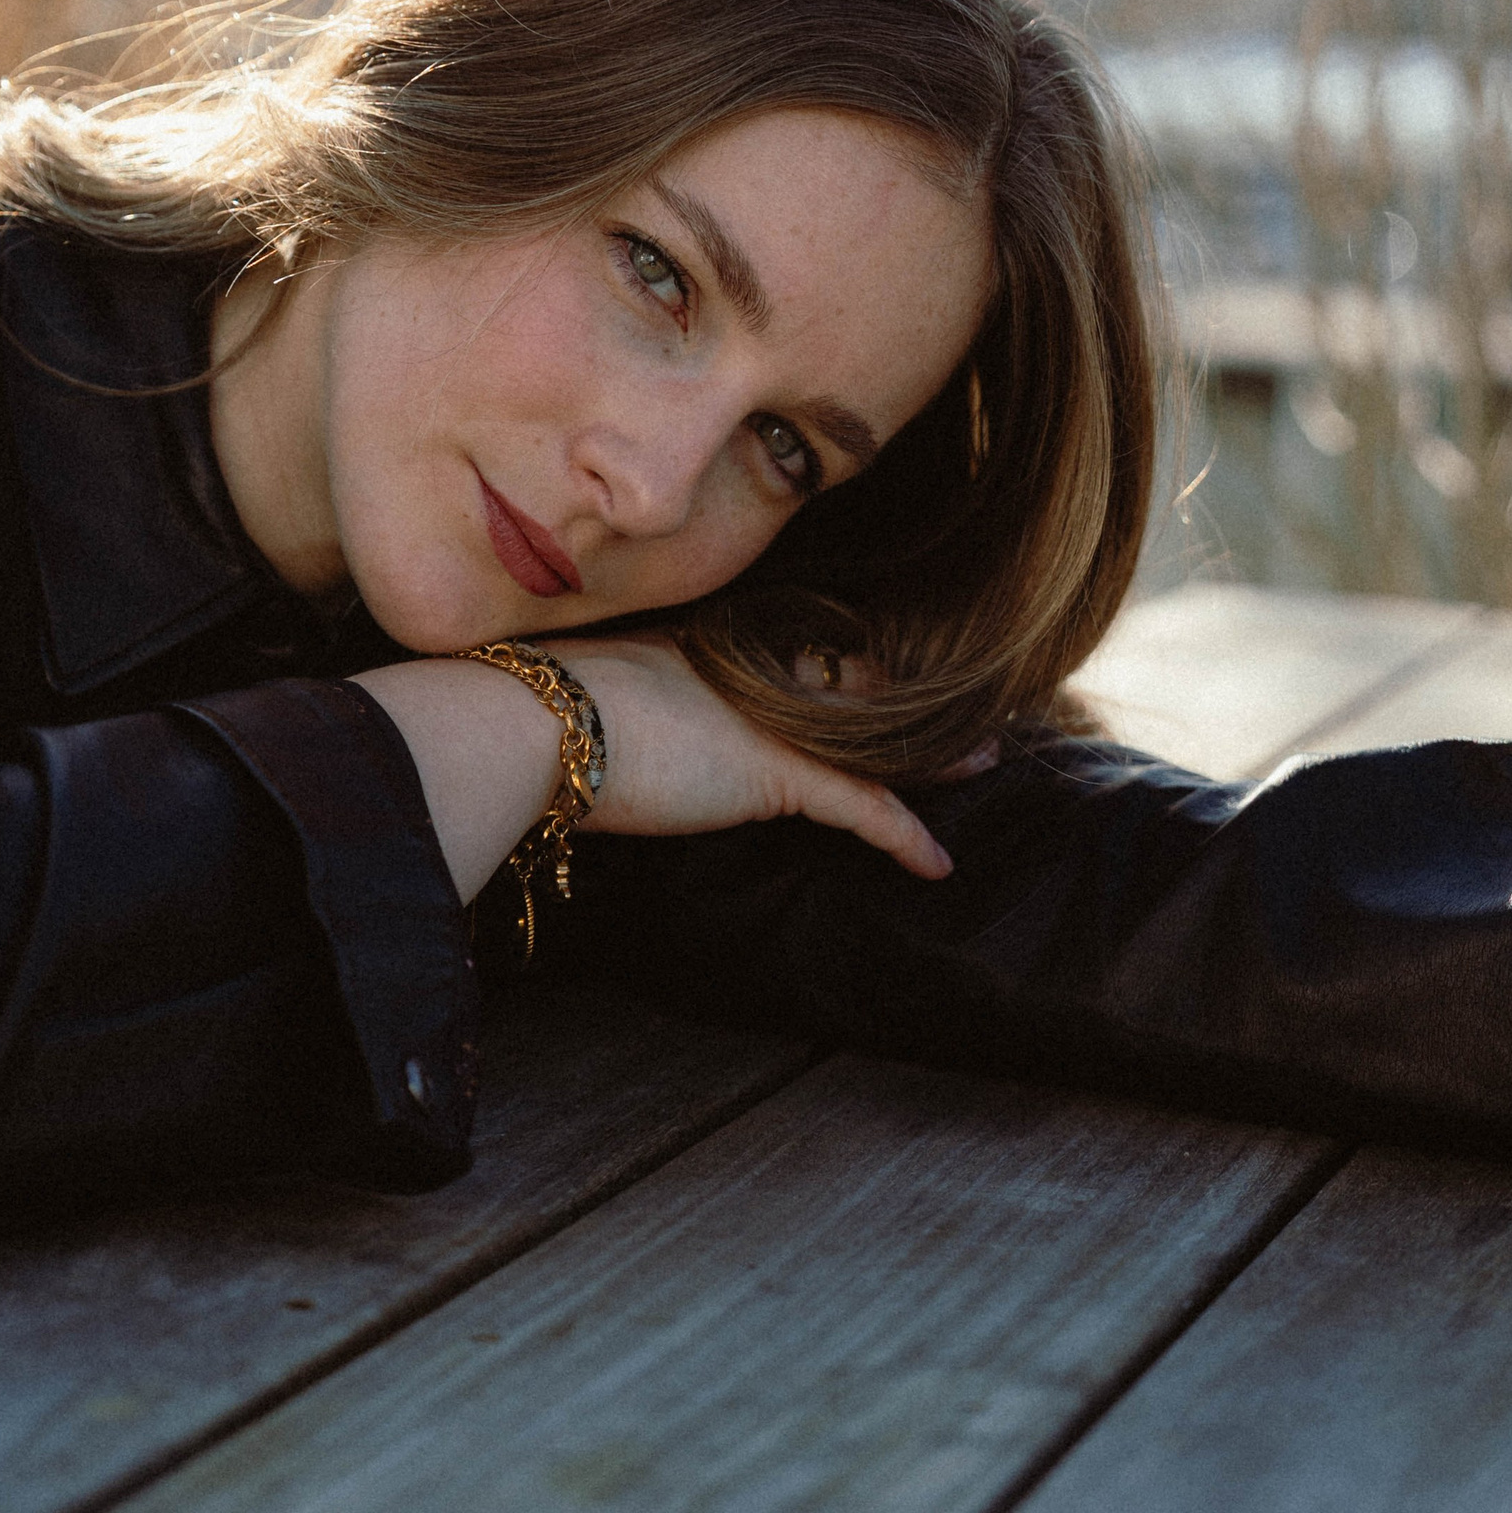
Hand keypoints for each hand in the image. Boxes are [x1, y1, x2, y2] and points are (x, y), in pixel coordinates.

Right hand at [552, 634, 952, 880]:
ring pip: (872, 737)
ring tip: (979, 761)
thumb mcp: (588, 698)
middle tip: (955, 704)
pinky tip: (936, 864)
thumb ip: (618, 708)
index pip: (792, 656)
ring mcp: (768, 718)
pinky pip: (863, 807)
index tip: (867, 671)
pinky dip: (902, 834)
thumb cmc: (538, 718)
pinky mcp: (776, 772)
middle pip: (849, 683)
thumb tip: (597, 736)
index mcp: (705, 648)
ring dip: (928, 755)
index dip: (837, 668)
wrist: (533, 723)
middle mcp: (748, 672)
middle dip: (901, 697)